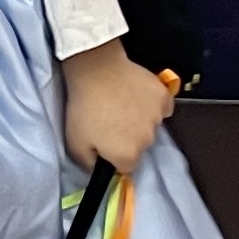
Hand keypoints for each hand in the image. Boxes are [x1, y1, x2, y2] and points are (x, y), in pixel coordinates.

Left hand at [60, 44, 176, 174]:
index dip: (115, 156)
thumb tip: (99, 169)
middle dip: (128, 138)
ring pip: (151, 126)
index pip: (126, 166)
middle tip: (110, 121)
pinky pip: (162, 107)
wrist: (96, 70)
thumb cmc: (84, 107)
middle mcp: (147, 141)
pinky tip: (138, 96)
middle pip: (140, 146)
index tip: (106, 142)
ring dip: (140, 120)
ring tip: (120, 104)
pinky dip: (153, 104)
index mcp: (128, 156)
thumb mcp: (75, 144)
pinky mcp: (163, 97)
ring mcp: (157, 118)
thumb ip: (89, 164)